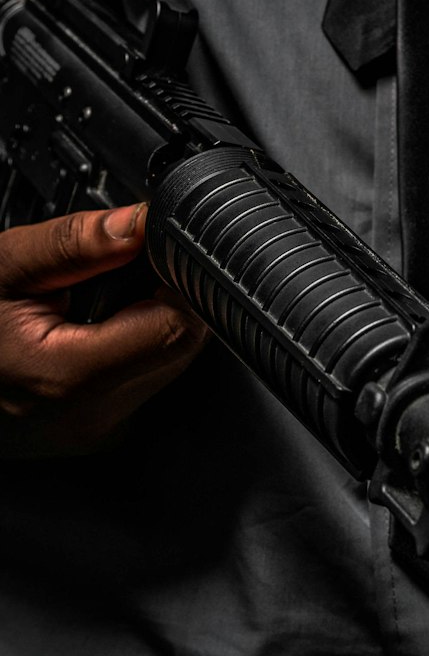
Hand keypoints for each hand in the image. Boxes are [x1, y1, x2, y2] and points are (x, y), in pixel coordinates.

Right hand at [0, 203, 208, 457]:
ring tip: (98, 300)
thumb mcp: (2, 267)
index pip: (179, 325)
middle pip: (183, 344)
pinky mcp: (100, 431)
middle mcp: (94, 417)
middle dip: (168, 295)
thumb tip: (138, 224)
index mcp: (70, 378)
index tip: (159, 250)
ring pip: (171, 361)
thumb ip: (73, 243)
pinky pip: (146, 377)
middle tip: (119, 270)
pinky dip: (135, 344)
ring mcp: (98, 431)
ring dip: (153, 320)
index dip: (178, 277)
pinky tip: (94, 328)